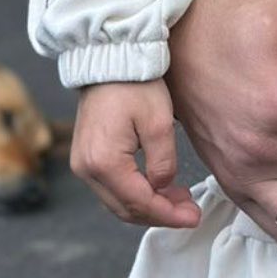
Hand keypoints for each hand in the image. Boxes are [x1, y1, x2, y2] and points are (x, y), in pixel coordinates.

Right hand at [70, 79, 201, 228]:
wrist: (110, 59)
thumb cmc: (135, 85)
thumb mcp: (159, 122)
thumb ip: (163, 162)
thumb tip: (163, 188)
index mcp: (104, 162)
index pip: (139, 202)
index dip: (168, 214)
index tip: (193, 218)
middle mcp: (86, 169)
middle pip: (125, 208)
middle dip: (160, 214)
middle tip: (190, 213)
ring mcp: (82, 164)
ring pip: (117, 202)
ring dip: (148, 206)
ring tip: (180, 201)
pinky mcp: (86, 157)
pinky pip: (111, 187)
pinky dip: (135, 193)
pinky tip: (158, 187)